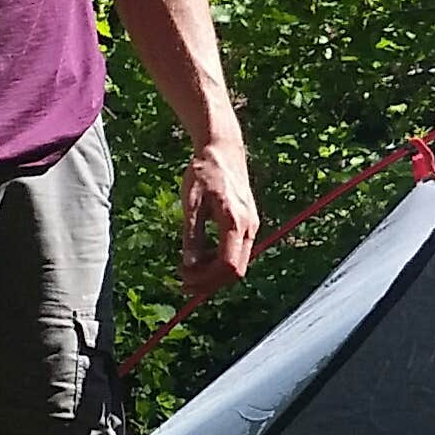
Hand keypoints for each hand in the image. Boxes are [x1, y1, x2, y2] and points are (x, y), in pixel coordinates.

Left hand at [173, 138, 258, 302]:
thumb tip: (188, 265)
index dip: (205, 279)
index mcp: (234, 222)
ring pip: (238, 264)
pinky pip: (237, 253)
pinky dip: (219, 262)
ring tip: (188, 273)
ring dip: (214, 275)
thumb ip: (191, 235)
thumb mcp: (191, 202)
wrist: (223, 150)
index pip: (227, 265)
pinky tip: (200, 259)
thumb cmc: (204, 172)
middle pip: (235, 271)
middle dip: (209, 283)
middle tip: (183, 283)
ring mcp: (251, 227)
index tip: (182, 277)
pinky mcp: (248, 224)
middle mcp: (249, 227)